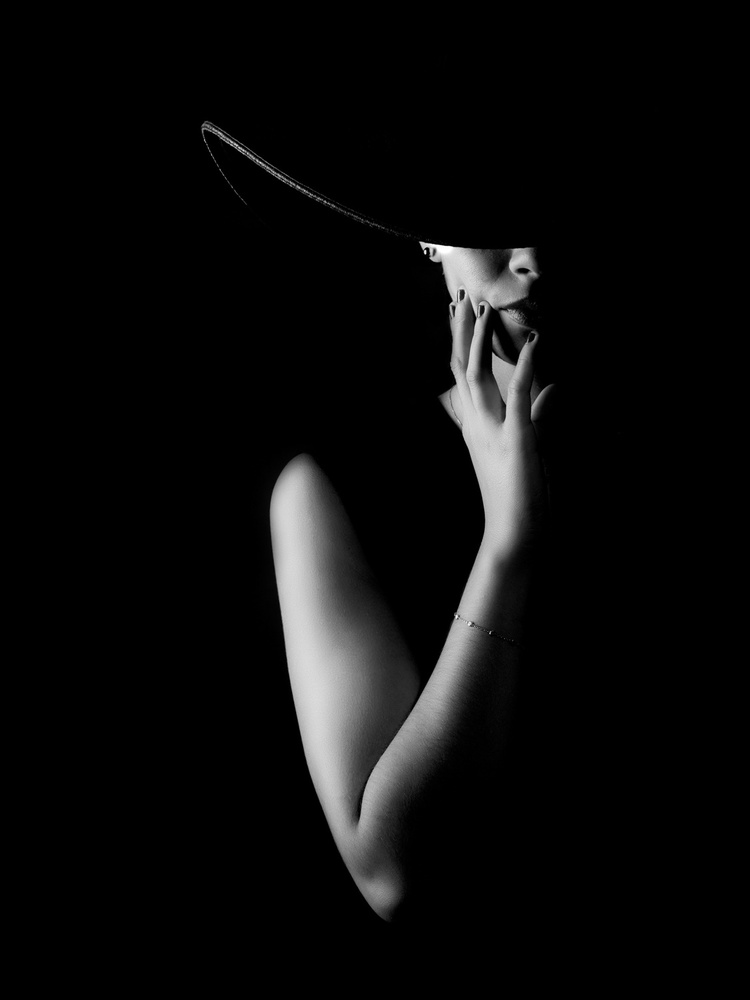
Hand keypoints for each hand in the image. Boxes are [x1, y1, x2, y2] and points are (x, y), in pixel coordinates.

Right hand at [449, 290, 554, 561]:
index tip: (458, 314)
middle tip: (459, 298)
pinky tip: (534, 343)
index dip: (459, 344)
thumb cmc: (521, 496)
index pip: (462, 377)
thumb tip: (552, 390)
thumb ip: (538, 415)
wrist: (514, 534)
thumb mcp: (530, 447)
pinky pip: (518, 396)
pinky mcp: (516, 439)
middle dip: (461, 332)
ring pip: (477, 375)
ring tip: (484, 308)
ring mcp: (493, 431)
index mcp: (477, 427)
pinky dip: (526, 367)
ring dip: (480, 340)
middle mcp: (478, 425)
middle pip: (461, 368)